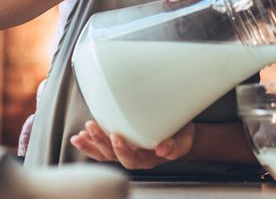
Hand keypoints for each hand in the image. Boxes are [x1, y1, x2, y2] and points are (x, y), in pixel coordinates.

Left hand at [70, 120, 194, 169]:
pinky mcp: (122, 143)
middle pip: (112, 156)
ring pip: (104, 153)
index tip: (115, 134)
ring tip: (79, 136)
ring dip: (91, 144)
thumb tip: (162, 149)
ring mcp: (126, 151)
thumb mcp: (183, 141)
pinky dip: (90, 143)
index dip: (121, 149)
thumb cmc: (181, 136)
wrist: (180, 134)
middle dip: (100, 143)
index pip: (130, 159)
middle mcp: (133, 158)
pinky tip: (81, 136)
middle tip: (91, 127)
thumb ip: (174, 146)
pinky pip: (102, 148)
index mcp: (147, 159)